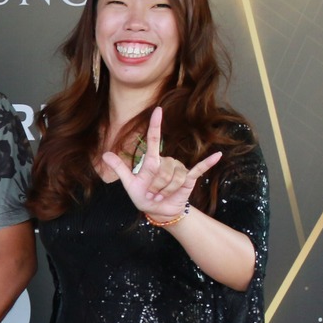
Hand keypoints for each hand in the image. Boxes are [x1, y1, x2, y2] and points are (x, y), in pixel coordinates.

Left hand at [101, 107, 221, 219]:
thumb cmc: (143, 196)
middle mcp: (166, 161)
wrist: (158, 211)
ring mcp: (179, 169)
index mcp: (151, 161)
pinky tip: (218, 155)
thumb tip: (104, 154)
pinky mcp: (189, 178)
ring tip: (161, 196)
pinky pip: (199, 169)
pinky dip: (208, 163)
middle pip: (163, 170)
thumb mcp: (129, 184)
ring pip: (174, 177)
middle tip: (152, 194)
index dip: (155, 125)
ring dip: (166, 191)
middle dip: (156, 186)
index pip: (154, 139)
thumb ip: (119, 169)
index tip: (158, 110)